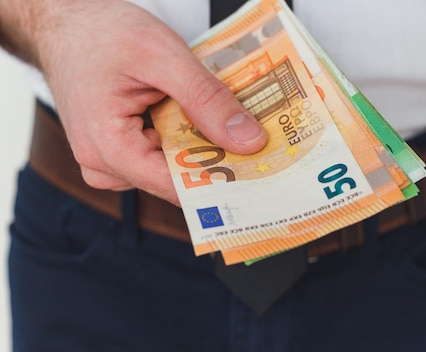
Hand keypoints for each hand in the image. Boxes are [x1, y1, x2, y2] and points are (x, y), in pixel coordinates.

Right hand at [33, 0, 266, 204]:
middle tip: (258, 143)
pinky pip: (161, 158)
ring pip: (172, 170)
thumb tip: (248, 140)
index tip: (261, 173)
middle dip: (217, 162)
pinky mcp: (120, 151)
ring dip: (203, 149)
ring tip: (231, 125)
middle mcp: (104, 165)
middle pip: (176, 181)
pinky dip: (185, 140)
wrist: (67, 23)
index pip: (176, 186)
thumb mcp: (163, 57)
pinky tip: (203, 121)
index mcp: (107, 148)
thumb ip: (206, 100)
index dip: (222, 181)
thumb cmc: (101, 33)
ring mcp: (110, 161)